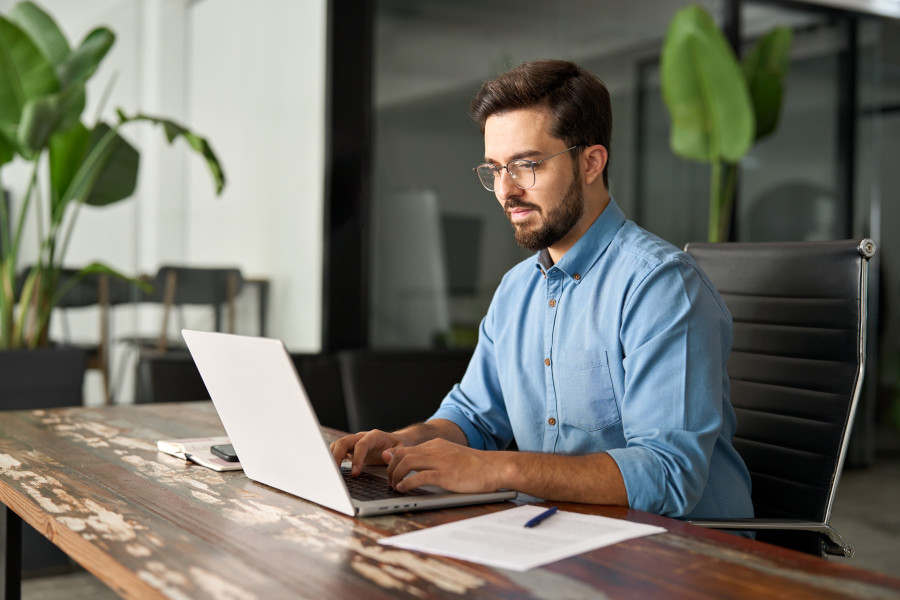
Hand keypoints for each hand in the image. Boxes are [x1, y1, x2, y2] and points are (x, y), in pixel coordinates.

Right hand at [329, 430, 404, 475]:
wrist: (396, 442)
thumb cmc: (398, 446)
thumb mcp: (402, 449)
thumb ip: (395, 453)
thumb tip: (385, 456)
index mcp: (374, 436)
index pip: (361, 444)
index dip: (357, 458)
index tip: (355, 473)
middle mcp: (362, 437)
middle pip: (344, 442)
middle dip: (337, 456)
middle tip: (335, 472)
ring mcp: (355, 442)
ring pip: (338, 445)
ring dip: (332, 457)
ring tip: (331, 472)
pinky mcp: (351, 449)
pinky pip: (338, 451)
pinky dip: (333, 459)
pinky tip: (333, 470)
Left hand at [385, 438, 502, 492]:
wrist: (495, 467)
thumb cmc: (476, 466)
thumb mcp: (451, 456)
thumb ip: (433, 458)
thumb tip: (415, 465)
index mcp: (437, 445)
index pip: (406, 449)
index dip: (394, 461)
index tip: (390, 471)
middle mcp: (435, 450)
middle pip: (402, 454)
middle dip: (390, 468)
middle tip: (389, 481)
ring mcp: (440, 461)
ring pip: (406, 462)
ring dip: (395, 475)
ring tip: (394, 486)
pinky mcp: (445, 475)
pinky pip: (419, 477)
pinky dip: (407, 483)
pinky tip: (404, 489)